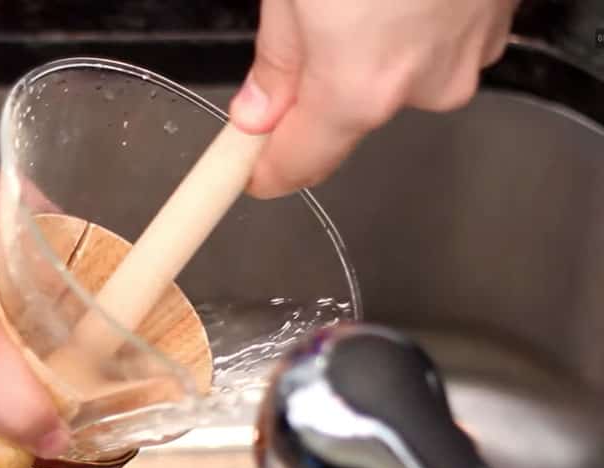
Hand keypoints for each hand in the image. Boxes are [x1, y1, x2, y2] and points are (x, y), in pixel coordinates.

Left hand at [230, 0, 517, 197]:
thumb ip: (277, 58)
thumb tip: (258, 109)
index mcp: (357, 88)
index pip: (300, 163)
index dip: (266, 168)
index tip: (248, 169)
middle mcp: (418, 88)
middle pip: (348, 115)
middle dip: (317, 85)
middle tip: (304, 26)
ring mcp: (465, 58)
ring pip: (395, 77)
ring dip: (369, 48)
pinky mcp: (494, 27)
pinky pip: (436, 45)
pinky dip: (412, 25)